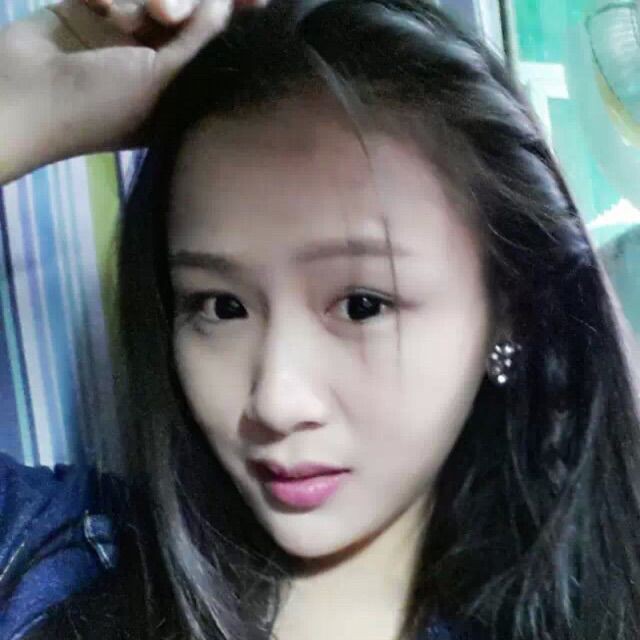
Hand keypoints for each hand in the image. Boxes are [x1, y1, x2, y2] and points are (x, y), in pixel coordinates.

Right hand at [0, 0, 267, 182]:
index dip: (230, 17)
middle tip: (162, 12)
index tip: (254, 0)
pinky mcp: (89, 11)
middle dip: (176, 5)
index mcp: (178, 90)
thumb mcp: (163, 80)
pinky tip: (90, 3)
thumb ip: (200, 39)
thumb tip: (228, 3)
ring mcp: (121, 37)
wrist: (22, 96)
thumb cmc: (102, 103)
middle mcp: (154, 62)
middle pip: (184, 13)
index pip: (212, 46)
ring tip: (117, 17)